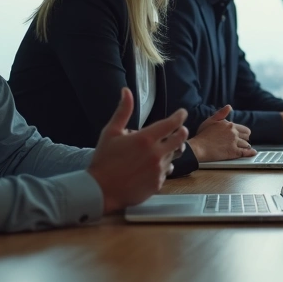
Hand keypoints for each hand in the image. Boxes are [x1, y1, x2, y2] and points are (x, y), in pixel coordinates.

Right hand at [88, 89, 188, 213]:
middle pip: (180, 139)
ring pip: (173, 156)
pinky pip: (166, 171)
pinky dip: (162, 167)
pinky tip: (151, 166)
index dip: (179, 116)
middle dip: (182, 131)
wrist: (100, 190)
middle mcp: (156, 154)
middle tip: (179, 129)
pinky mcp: (158, 183)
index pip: (171, 123)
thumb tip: (126, 91)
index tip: (182, 113)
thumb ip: (123, 111)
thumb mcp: (111, 132)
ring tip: (158, 150)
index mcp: (145, 139)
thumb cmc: (104, 160)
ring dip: (170, 150)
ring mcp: (158, 170)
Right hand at [186, 105, 255, 161]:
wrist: (199, 147)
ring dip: (245, 146)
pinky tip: (253, 152)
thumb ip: (221, 114)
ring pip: (246, 144)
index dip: (243, 133)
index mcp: (230, 125)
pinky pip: (245, 152)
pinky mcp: (233, 152)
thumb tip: (229, 106)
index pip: (244, 129)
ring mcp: (234, 142)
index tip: (242, 135)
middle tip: (242, 142)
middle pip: (246, 136)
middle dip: (245, 139)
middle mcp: (234, 133)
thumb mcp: (210, 120)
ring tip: (243, 148)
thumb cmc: (202, 135)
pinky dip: (250, 152)